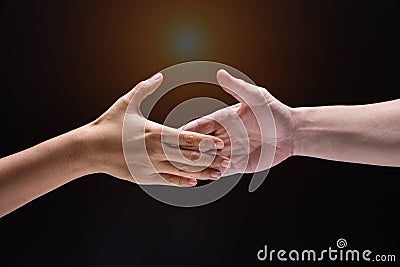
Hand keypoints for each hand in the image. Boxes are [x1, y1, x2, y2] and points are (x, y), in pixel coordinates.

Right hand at [85, 73, 228, 186]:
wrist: (89, 149)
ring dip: (202, 173)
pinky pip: (167, 181)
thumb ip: (145, 88)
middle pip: (190, 158)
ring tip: (218, 174)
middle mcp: (157, 152)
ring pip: (182, 172)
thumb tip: (159, 75)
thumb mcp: (127, 103)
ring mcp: (151, 167)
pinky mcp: (144, 178)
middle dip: (211, 160)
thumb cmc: (108, 124)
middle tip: (228, 161)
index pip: (188, 138)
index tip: (222, 143)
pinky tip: (194, 182)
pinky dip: (182, 181)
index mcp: (156, 133)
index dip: (207, 141)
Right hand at [183, 70, 294, 174]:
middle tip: (180, 157)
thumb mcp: (256, 98)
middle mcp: (221, 136)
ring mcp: (228, 151)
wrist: (292, 133)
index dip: (185, 133)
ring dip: (199, 165)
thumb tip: (221, 73)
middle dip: (187, 152)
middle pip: (197, 146)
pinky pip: (220, 171)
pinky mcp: (237, 164)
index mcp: (220, 119)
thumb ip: (237, 88)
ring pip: (206, 160)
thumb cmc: (274, 112)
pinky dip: (212, 174)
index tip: (174, 137)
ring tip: (196, 168)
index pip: (196, 127)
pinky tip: (210, 175)